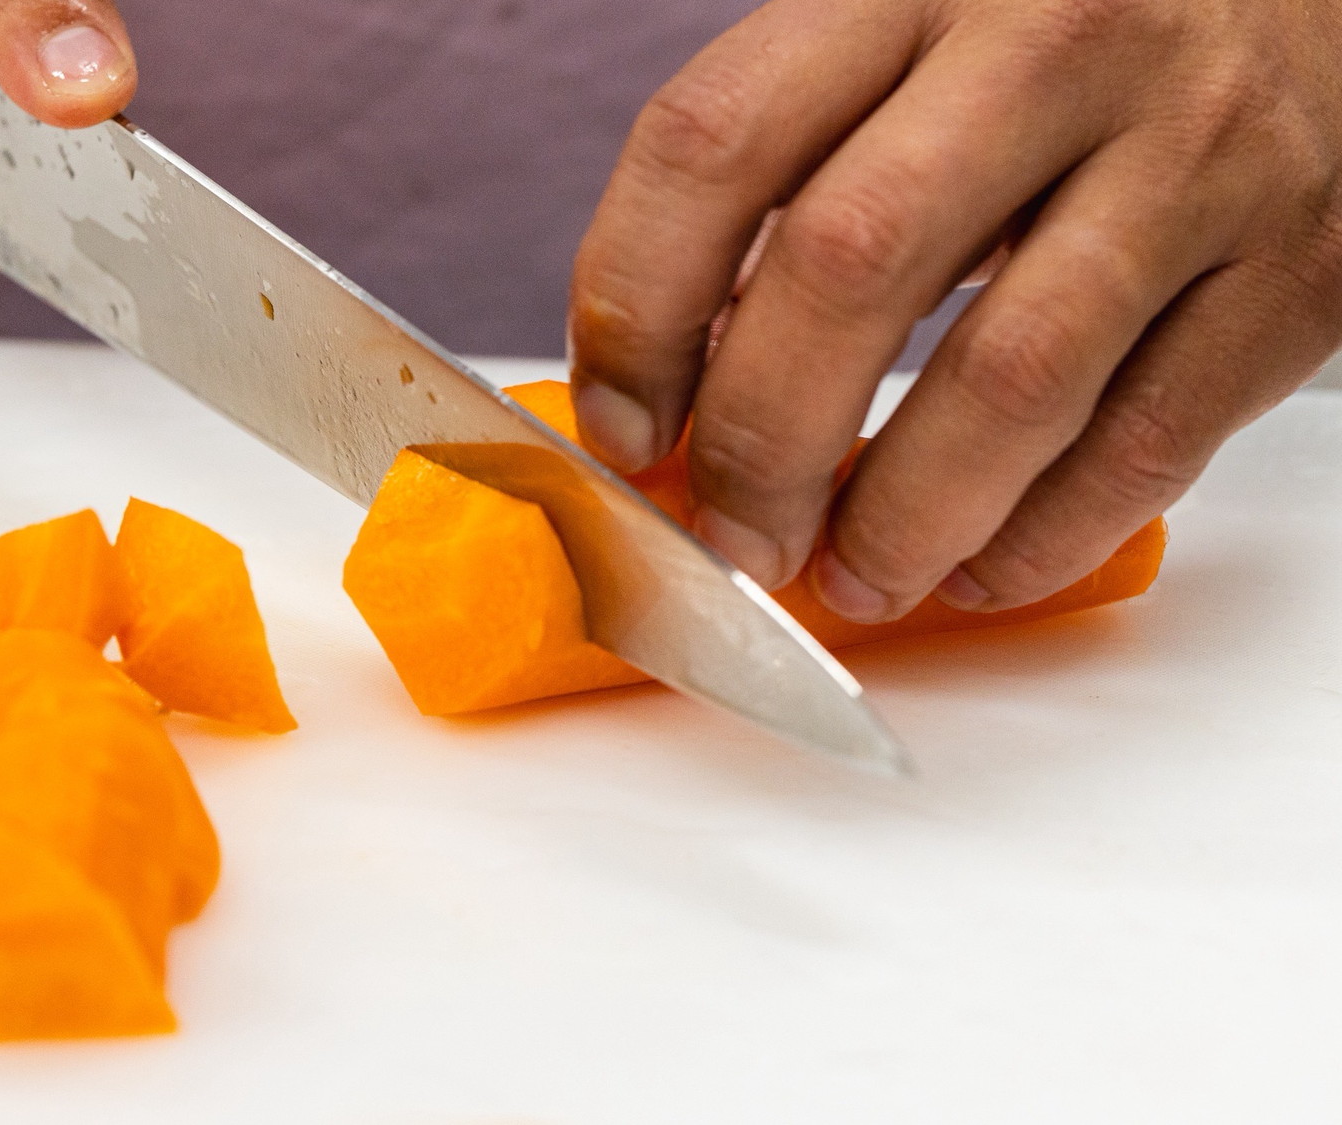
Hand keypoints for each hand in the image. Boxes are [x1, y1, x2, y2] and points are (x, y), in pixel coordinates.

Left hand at [569, 0, 1341, 622]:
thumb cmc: (1083, 38)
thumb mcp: (922, 47)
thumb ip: (797, 173)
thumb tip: (675, 383)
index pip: (713, 139)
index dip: (636, 307)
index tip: (624, 425)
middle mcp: (1055, 45)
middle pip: (847, 264)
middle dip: (760, 441)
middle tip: (735, 533)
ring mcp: (1196, 154)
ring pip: (1006, 380)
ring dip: (899, 518)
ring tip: (851, 576)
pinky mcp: (1303, 266)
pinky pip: (1146, 443)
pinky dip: (1039, 538)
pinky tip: (975, 568)